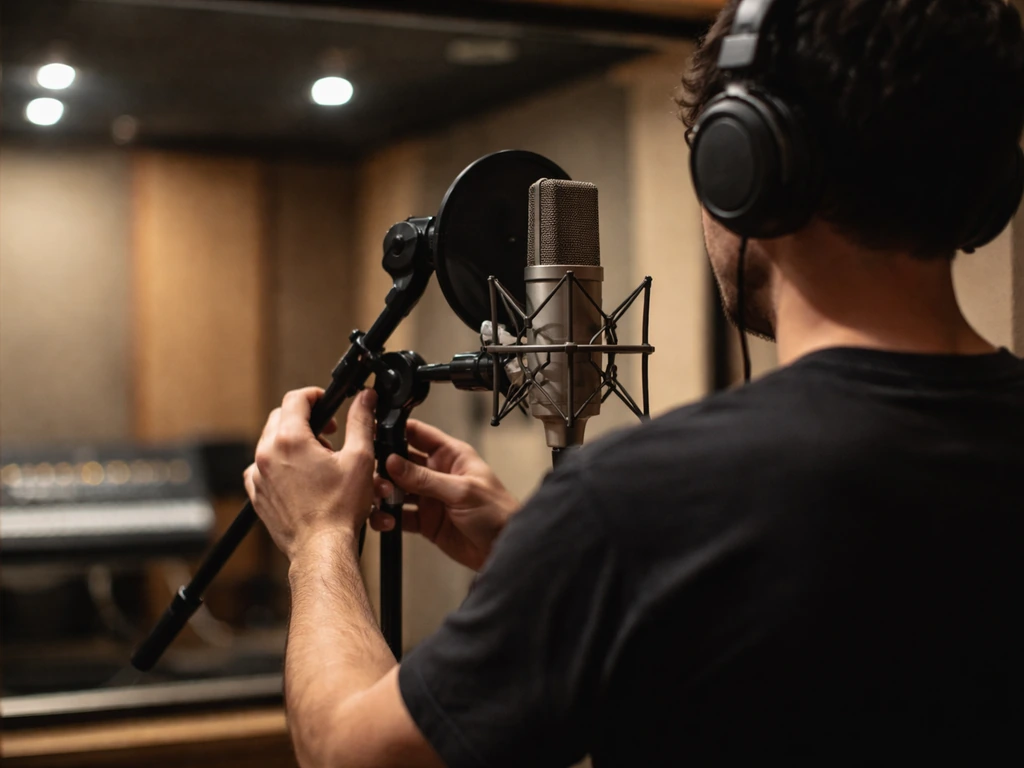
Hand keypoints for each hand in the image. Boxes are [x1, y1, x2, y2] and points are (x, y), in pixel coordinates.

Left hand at [244, 388, 377, 560]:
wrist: (321, 548)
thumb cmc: (340, 509)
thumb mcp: (360, 458)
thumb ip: (361, 421)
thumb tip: (365, 399)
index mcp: (290, 440)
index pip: (296, 398)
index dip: (315, 395)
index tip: (327, 402)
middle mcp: (268, 454)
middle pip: (281, 417)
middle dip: (306, 418)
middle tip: (328, 432)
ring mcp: (259, 475)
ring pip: (270, 442)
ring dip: (292, 441)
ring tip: (317, 457)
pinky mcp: (258, 494)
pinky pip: (261, 468)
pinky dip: (278, 465)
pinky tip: (299, 476)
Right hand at [370, 420, 519, 571]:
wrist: (503, 549)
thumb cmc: (497, 513)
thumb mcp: (461, 490)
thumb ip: (425, 477)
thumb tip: (394, 462)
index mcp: (451, 455)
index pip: (419, 434)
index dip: (397, 430)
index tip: (375, 432)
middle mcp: (437, 473)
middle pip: (401, 462)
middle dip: (385, 466)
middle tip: (376, 475)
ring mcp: (430, 497)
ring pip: (397, 489)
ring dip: (385, 493)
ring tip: (381, 499)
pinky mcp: (425, 521)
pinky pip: (400, 515)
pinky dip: (389, 517)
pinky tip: (384, 519)